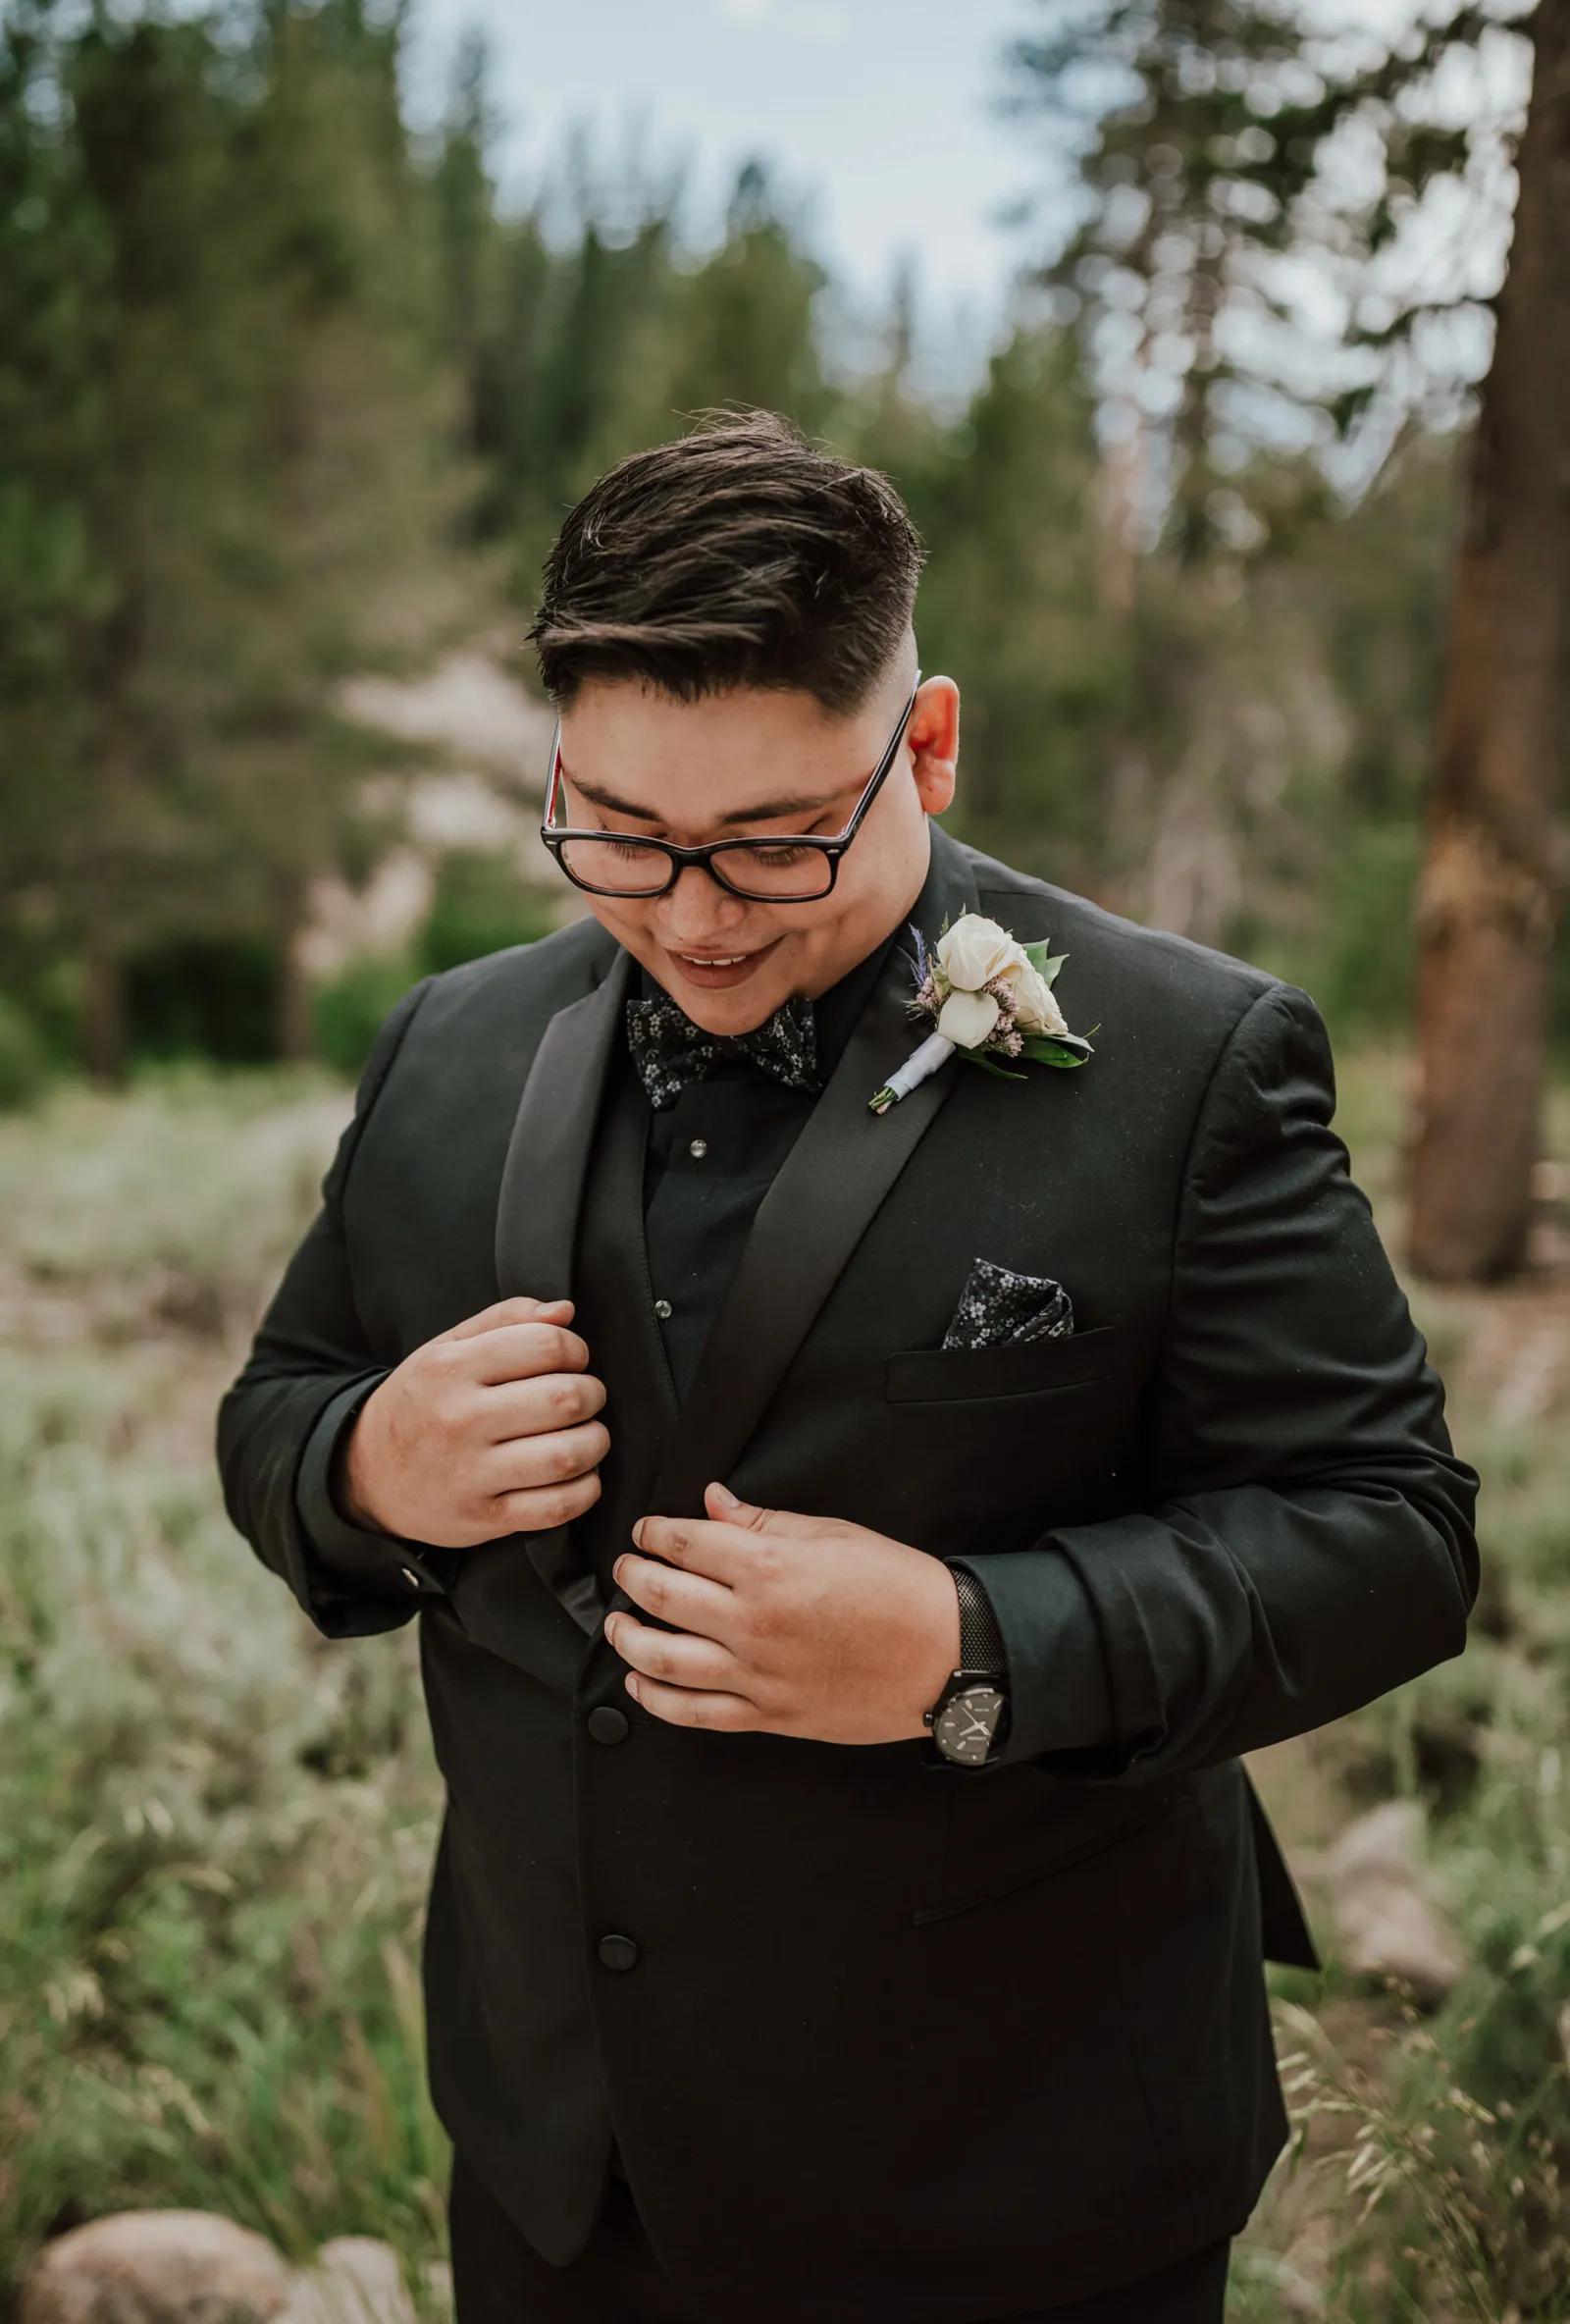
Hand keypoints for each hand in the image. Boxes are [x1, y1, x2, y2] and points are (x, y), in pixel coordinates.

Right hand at [341, 1297, 608, 1546]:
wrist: (366, 1473)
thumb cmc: (420, 1403)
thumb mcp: (447, 1348)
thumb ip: (506, 1319)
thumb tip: (564, 1311)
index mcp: (451, 1369)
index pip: (546, 1345)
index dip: (575, 1349)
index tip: (572, 1359)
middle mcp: (460, 1420)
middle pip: (565, 1399)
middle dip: (592, 1393)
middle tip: (585, 1397)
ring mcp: (472, 1474)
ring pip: (568, 1455)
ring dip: (595, 1441)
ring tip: (587, 1433)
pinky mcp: (485, 1517)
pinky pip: (558, 1506)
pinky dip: (585, 1488)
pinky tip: (578, 1473)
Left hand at [606, 1484, 960, 1744]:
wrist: (946, 1655)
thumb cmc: (898, 1589)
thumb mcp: (833, 1534)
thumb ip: (764, 1521)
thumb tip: (713, 1502)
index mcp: (769, 1567)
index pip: (685, 1543)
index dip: (655, 1533)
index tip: (647, 1531)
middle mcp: (752, 1622)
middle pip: (661, 1595)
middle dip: (633, 1576)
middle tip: (626, 1568)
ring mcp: (757, 1675)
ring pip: (662, 1659)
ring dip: (628, 1638)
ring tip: (618, 1623)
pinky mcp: (767, 1716)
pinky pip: (693, 1713)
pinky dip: (655, 1697)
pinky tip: (640, 1681)